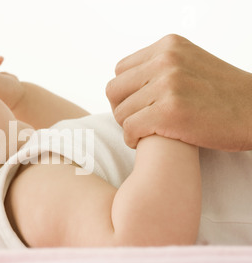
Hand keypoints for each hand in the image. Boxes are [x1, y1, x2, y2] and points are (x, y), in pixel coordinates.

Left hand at [106, 34, 251, 151]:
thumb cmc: (222, 95)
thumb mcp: (190, 64)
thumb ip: (159, 68)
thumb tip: (125, 83)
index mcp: (168, 46)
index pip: (120, 70)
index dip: (125, 92)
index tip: (138, 106)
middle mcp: (166, 60)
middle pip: (114, 90)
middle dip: (122, 109)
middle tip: (137, 121)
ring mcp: (168, 85)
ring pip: (121, 112)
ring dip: (129, 127)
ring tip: (145, 132)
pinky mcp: (170, 111)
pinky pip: (130, 128)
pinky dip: (132, 139)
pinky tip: (144, 142)